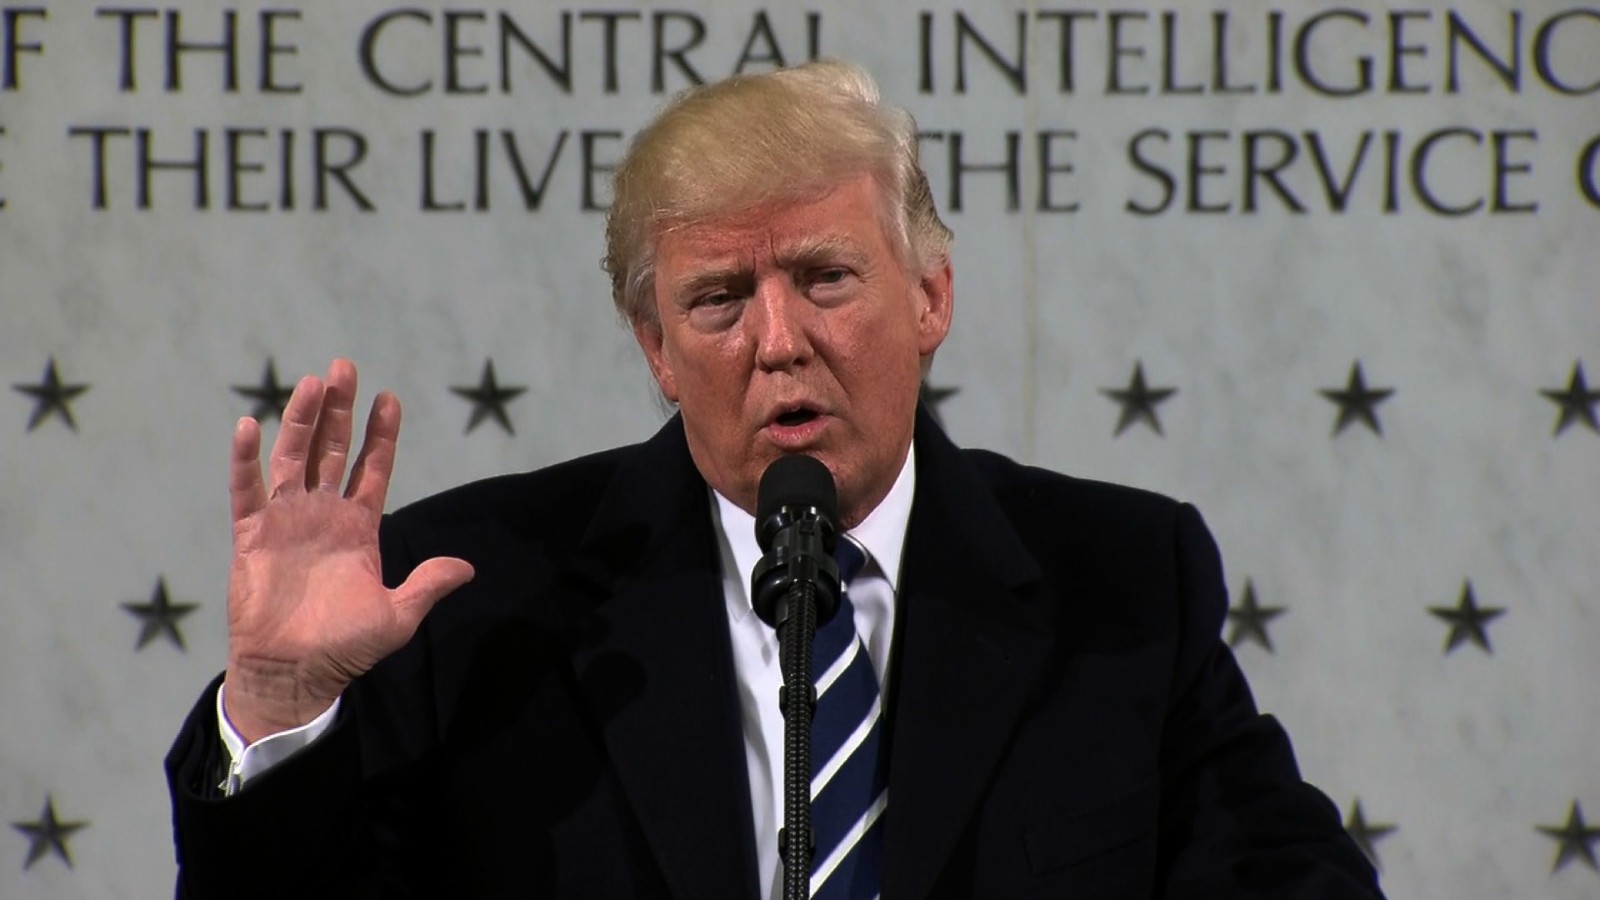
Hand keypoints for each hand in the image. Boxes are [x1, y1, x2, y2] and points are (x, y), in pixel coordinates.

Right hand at [222, 359, 473, 743]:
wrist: (295, 673)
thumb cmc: (346, 648)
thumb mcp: (398, 616)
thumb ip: (428, 585)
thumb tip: (468, 568)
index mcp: (360, 527)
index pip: (372, 468)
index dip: (381, 434)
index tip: (390, 398)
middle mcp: (323, 514)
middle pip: (333, 449)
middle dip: (341, 410)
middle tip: (345, 367)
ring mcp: (286, 520)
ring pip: (294, 457)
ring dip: (302, 420)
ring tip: (313, 383)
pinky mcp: (252, 535)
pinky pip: (247, 489)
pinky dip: (246, 458)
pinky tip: (250, 425)